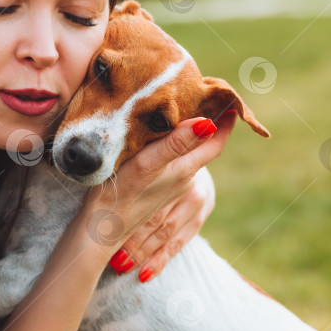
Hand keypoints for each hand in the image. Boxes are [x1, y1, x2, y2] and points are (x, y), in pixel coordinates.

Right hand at [80, 110, 236, 270]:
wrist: (99, 232)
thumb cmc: (120, 195)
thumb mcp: (148, 165)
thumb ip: (176, 144)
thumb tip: (208, 123)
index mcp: (184, 170)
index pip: (214, 144)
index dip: (225, 124)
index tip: (230, 102)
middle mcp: (183, 180)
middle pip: (205, 150)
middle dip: (210, 126)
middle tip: (208, 98)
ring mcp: (170, 190)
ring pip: (189, 160)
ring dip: (194, 141)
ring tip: (191, 116)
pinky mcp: (157, 196)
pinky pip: (176, 169)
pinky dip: (178, 153)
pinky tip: (166, 148)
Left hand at [108, 164, 215, 281]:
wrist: (196, 151)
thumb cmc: (160, 155)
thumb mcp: (150, 153)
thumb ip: (135, 163)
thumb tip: (100, 173)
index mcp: (173, 169)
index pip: (147, 199)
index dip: (127, 218)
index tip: (106, 231)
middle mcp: (188, 188)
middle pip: (155, 219)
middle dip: (132, 240)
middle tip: (112, 256)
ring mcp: (197, 204)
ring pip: (166, 235)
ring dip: (143, 254)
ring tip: (122, 266)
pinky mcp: (200, 217)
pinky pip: (178, 244)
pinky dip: (160, 260)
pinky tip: (144, 274)